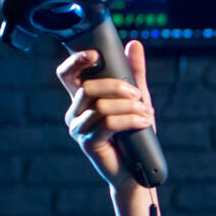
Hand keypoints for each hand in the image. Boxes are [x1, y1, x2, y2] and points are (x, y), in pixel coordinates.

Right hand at [57, 38, 155, 191]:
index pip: (68, 75)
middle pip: (88, 88)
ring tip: (147, 113)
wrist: (136, 171)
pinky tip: (144, 121)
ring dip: (129, 107)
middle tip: (138, 95)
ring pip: (101, 107)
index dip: (76, 62)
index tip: (95, 54)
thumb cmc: (134, 135)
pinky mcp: (88, 144)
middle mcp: (74, 113)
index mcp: (81, 100)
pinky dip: (130, 119)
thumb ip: (134, 73)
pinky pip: (108, 124)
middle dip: (117, 87)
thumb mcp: (137, 99)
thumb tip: (134, 44)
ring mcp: (79, 129)